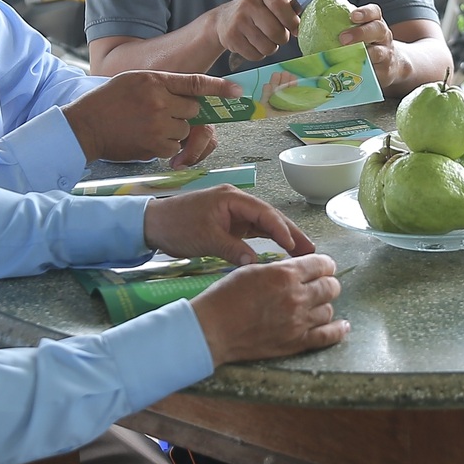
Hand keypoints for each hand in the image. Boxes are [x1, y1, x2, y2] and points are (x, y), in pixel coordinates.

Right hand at [65, 71, 240, 162]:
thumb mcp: (135, 80)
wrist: (85, 126)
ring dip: (173, 131)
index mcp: (156, 81)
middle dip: (183, 113)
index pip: (196, 82)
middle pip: (193, 110)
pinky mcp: (154, 145)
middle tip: (162, 113)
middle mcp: (160, 101)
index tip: (238, 93)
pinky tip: (146, 138)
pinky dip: (165, 147)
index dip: (220, 88)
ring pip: (184, 130)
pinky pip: (174, 148)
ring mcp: (158, 125)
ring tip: (148, 126)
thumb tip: (191, 96)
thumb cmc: (108, 101)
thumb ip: (163, 84)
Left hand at [143, 184, 318, 265]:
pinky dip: (267, 241)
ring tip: (302, 254)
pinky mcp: (229, 223)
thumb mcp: (205, 238)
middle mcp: (236, 202)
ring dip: (282, 238)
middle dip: (290, 233)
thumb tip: (254, 263)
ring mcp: (233, 213)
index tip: (294, 247)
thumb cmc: (176, 225)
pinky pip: (253, 231)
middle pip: (269, 217)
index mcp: (232, 199)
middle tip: (311, 251)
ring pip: (264, 225)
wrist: (152, 223)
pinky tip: (281, 252)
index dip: (281, 230)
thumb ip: (231, 249)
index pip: (264, 213)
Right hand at [192, 253, 348, 364]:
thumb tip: (298, 269)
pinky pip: (327, 336)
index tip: (323, 267)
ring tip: (316, 305)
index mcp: (285, 274)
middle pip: (330, 286)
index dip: (324, 264)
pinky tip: (343, 327)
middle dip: (327, 283)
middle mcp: (297, 297)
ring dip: (324, 305)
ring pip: (329, 310)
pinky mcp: (296, 343)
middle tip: (321, 284)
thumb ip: (279, 269)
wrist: (213, 330)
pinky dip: (338, 330)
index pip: (322, 264)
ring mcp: (298, 322)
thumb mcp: (251, 270)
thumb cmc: (225, 298)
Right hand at [213, 0, 302, 61]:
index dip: (292, 21)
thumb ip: (290, 5)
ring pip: (267, 46)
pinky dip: (259, 54)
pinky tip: (254, 44)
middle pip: (276, 32)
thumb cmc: (257, 10)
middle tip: (278, 35)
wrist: (224, 19)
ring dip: (271, 48)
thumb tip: (306, 16)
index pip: (283, 6)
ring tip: (265, 39)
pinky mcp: (231, 37)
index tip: (295, 29)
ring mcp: (238, 20)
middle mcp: (250, 3)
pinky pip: (255, 55)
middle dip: (282, 38)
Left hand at [340, 4, 406, 90]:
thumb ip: (340, 28)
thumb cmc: (366, 46)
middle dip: (361, 33)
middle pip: (378, 29)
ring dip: (362, 54)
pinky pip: (374, 73)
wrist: (391, 65)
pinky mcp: (384, 72)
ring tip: (346, 57)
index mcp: (375, 23)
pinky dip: (362, 73)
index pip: (374, 12)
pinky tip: (349, 74)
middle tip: (343, 38)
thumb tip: (304, 27)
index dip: (365, 12)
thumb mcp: (359, 33)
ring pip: (378, 52)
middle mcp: (383, 37)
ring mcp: (386, 54)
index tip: (352, 16)